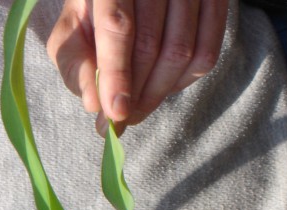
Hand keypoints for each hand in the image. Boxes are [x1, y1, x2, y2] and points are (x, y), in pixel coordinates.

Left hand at [46, 0, 227, 134]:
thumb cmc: (93, 14)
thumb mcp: (72, 32)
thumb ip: (76, 64)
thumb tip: (94, 103)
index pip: (117, 26)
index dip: (117, 74)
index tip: (116, 113)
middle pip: (151, 44)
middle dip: (135, 93)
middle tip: (120, 120)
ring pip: (182, 52)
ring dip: (158, 92)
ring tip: (136, 107)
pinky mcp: (214, 1)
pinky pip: (207, 52)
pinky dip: (183, 81)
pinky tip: (161, 85)